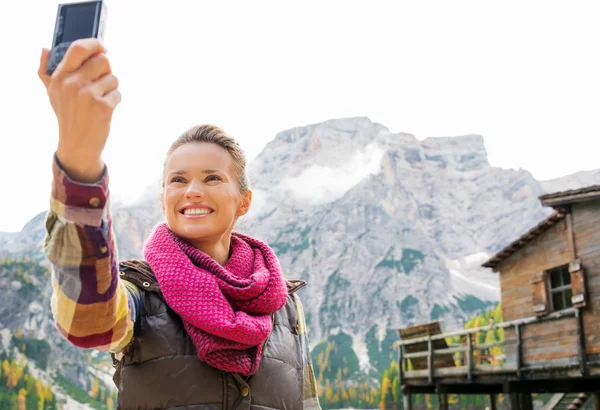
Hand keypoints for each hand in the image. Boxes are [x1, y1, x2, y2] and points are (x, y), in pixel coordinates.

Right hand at [38, 38, 120, 182]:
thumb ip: (47, 71)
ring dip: (111, 87)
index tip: (102, 48)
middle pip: (103, 61)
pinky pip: (118, 93)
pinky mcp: (103, 106)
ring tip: (101, 99)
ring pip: (113, 77)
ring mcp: (88, 95)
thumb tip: (45, 49)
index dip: (94, 44)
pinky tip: (105, 110)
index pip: (78, 48)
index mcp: (60, 77)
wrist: (77, 144)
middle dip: (107, 71)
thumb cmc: (67, 115)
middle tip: (101, 82)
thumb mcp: (52, 93)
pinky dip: (115, 100)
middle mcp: (73, 84)